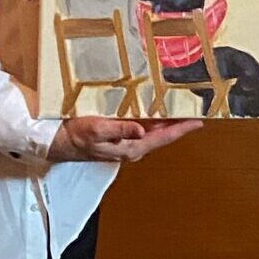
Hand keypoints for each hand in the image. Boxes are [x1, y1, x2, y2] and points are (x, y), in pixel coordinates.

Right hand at [46, 115, 200, 162]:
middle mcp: (133, 148)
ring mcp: (128, 145)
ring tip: (183, 110)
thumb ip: (120, 129)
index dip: (182, 129)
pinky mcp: (121, 139)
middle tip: (196, 111)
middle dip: (180, 125)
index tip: (199, 121)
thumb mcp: (97, 129)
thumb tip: (142, 130)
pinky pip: (145, 130)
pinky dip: (155, 121)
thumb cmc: (77, 136)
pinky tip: (158, 112)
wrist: (60, 142)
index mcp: (132, 148)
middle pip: (164, 136)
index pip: (164, 137)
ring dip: (169, 122)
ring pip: (155, 133)